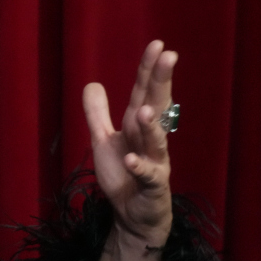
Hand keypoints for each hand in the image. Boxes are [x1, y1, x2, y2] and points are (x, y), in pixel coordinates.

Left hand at [84, 40, 175, 260]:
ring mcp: (154, 162)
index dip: (149, 70)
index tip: (158, 45)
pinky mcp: (152, 187)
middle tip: (169, 57)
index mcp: (137, 126)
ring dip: (150, 126)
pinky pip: (147, 176)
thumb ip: (97, 113)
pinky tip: (132, 159)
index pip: (144, 92)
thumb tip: (92, 83)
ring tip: (143, 109)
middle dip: (161, 83)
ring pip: (155, 141)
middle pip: (156, 107)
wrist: (132, 215)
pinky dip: (139, 167)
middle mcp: (150, 140)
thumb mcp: (102, 139)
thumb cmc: (122, 174)